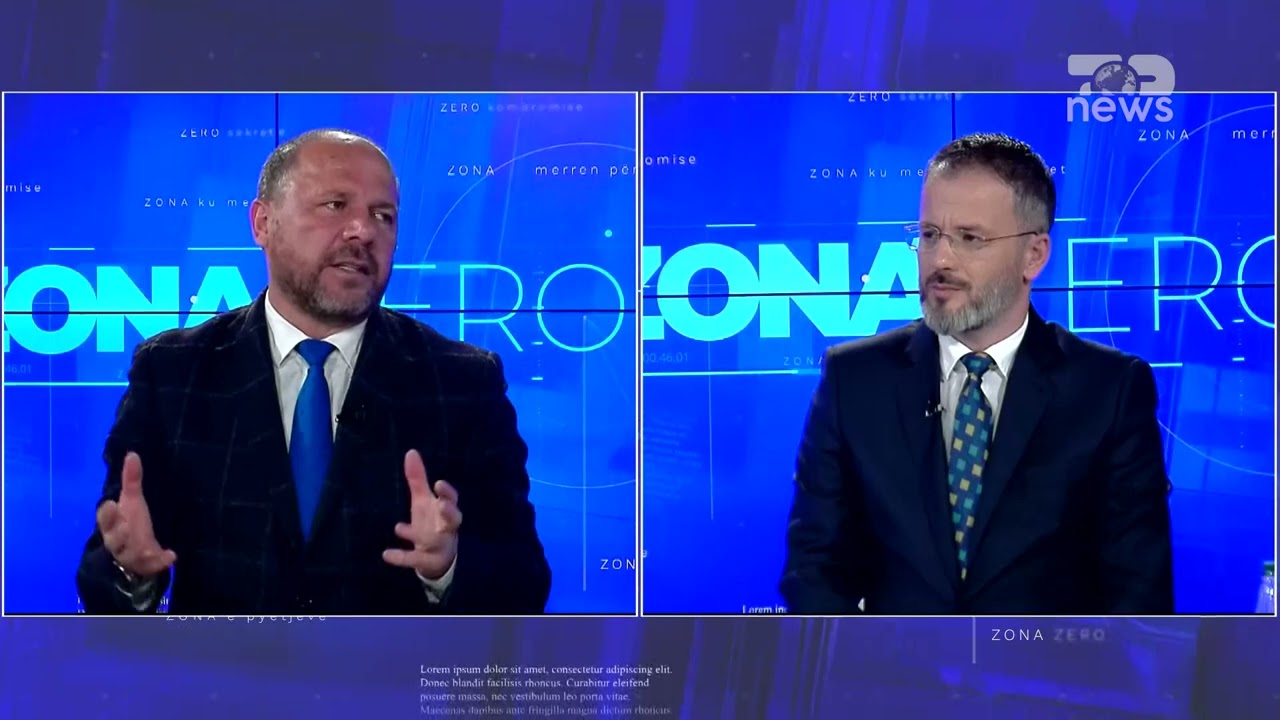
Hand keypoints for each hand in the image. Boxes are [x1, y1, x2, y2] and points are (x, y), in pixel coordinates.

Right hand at [96, 452, 176, 577]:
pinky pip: (152, 566)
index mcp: (113, 524)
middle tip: (125, 527)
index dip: (107, 514)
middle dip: (118, 534)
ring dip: (139, 551)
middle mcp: (118, 541)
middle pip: (114, 539)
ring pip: (130, 555)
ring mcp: (132, 554)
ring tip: (148, 548)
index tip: (111, 504)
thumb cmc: (132, 522)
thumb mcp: (133, 500)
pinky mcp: (147, 564)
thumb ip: (132, 480)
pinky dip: (160, 561)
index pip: (105, 519)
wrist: (138, 552)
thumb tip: (132, 454)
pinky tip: (172, 555)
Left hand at [382, 449, 460, 579]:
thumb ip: (418, 479)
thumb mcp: (423, 501)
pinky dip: (402, 557)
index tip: (438, 483)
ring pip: (437, 540)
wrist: (439, 557)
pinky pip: (416, 559)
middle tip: (442, 505)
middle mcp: (446, 527)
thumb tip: (411, 452)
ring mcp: (439, 545)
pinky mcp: (428, 560)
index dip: (447, 493)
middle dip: (448, 512)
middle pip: (453, 519)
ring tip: (399, 527)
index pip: (451, 499)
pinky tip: (386, 554)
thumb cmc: (432, 522)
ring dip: (421, 534)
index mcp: (446, 511)